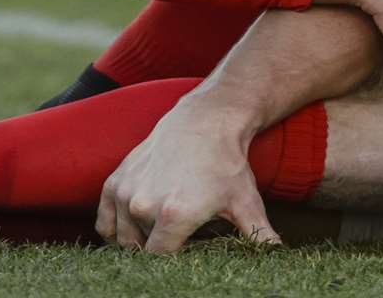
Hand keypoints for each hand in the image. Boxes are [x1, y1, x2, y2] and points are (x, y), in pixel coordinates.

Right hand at [95, 96, 276, 253]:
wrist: (205, 120)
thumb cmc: (227, 163)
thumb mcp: (246, 201)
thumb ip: (260, 235)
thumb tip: (279, 255)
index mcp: (175, 216)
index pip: (162, 261)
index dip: (175, 260)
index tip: (188, 249)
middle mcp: (144, 206)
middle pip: (143, 250)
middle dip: (159, 248)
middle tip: (180, 234)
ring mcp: (125, 193)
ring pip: (124, 238)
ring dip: (138, 238)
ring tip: (162, 225)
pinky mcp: (114, 182)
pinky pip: (103, 222)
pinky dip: (114, 227)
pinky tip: (133, 224)